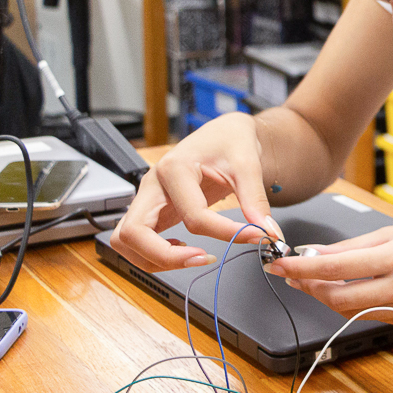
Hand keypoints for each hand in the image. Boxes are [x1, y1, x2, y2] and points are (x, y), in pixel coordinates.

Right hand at [110, 112, 279, 272]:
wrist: (224, 133)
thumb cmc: (230, 141)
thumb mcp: (248, 164)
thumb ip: (256, 200)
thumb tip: (267, 231)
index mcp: (174, 169)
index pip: (192, 216)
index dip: (224, 232)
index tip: (254, 236)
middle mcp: (152, 184)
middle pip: (133, 233)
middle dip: (165, 256)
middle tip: (203, 259)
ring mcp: (147, 198)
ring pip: (125, 241)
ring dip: (154, 259)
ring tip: (193, 258)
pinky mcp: (152, 209)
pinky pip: (136, 240)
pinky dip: (152, 254)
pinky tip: (183, 250)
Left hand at [264, 223, 392, 325]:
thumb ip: (356, 246)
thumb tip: (317, 254)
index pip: (336, 267)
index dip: (302, 268)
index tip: (281, 264)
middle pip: (337, 297)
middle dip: (309, 287)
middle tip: (292, 275)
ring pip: (351, 312)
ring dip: (327, 298)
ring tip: (314, 282)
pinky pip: (371, 316)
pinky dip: (354, 304)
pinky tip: (348, 291)